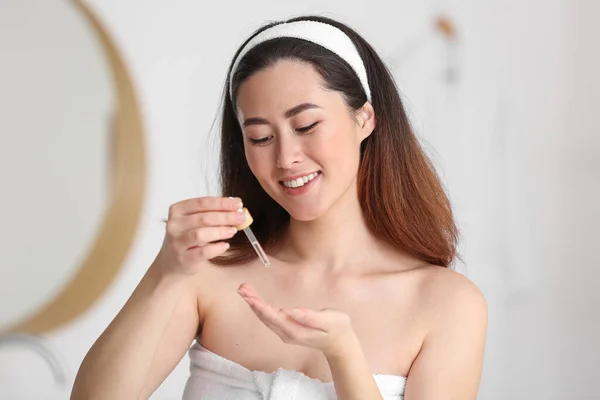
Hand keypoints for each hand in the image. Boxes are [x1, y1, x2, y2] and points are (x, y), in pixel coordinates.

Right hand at [154, 196, 246, 275]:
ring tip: (234, 230)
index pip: (202, 202)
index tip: (238, 203)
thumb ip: (212, 213)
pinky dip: (216, 248)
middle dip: (226, 216)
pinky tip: (225, 245)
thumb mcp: (195, 222)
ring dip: (221, 231)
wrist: (171, 262)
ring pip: (201, 234)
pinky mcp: (183, 259)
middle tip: (241, 217)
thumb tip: (236, 207)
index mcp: (177, 210)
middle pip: (203, 218)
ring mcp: (177, 243)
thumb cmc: (187, 237)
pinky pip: (202, 252)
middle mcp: (174, 225)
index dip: (222, 203)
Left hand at [237, 283, 356, 358]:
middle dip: (252, 302)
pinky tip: (255, 300)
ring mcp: (286, 333)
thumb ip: (311, 317)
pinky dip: (261, 307)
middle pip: (265, 317)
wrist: (340, 343)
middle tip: (241, 288)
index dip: (259, 306)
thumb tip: (293, 311)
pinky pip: (270, 318)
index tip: (248, 295)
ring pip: (265, 318)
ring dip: (254, 304)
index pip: (273, 317)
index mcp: (296, 331)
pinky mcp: (287, 329)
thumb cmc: (337, 328)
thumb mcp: (330, 321)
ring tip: (244, 290)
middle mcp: (287, 334)